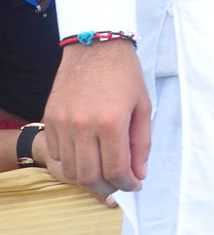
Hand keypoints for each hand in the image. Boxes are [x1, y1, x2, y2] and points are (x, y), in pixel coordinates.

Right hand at [42, 39, 150, 202]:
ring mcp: (63, 124)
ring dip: (89, 178)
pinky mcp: (50, 119)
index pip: (116, 169)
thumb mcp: (143, 107)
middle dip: (108, 187)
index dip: (128, 183)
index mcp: (111, 122)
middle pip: (90, 176)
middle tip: (120, 183)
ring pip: (71, 170)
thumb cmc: (125, 75)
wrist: (95, 47)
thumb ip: (141, 144)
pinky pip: (57, 155)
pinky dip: (72, 164)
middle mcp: (83, 126)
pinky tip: (87, 157)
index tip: (136, 184)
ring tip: (105, 172)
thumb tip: (139, 173)